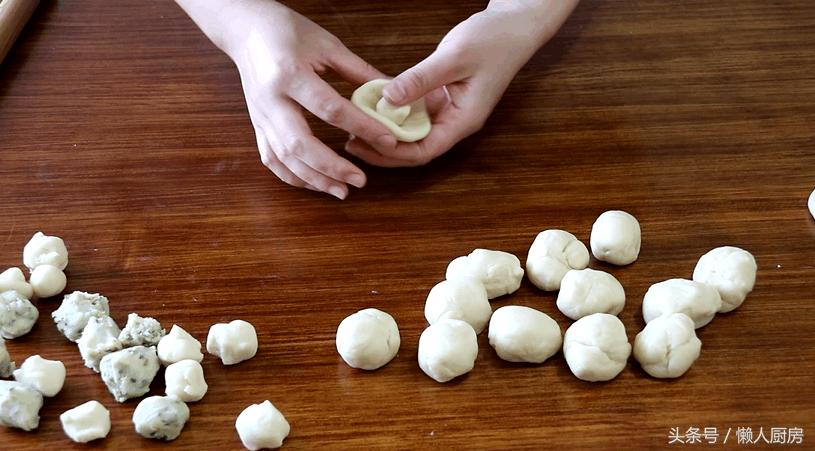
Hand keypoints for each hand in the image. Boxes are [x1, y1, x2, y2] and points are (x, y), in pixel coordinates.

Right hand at [177, 0, 397, 198]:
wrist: (246, 31)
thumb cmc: (288, 32)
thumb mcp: (327, 45)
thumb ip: (358, 71)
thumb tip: (390, 94)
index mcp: (290, 74)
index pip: (330, 109)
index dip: (362, 127)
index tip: (388, 141)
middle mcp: (271, 99)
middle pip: (301, 144)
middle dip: (332, 167)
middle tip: (360, 181)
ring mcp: (260, 116)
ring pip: (284, 158)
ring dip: (314, 179)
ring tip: (342, 191)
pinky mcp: (256, 126)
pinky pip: (272, 159)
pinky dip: (293, 177)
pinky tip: (314, 185)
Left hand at [345, 0, 578, 166]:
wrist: (514, 25)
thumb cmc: (494, 41)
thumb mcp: (454, 57)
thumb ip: (419, 80)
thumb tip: (386, 100)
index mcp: (463, 120)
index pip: (424, 151)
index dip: (392, 153)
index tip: (364, 143)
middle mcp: (455, 121)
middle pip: (415, 148)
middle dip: (383, 149)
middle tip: (350, 141)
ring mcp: (448, 110)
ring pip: (412, 132)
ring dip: (385, 132)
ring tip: (355, 126)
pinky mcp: (441, 97)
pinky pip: (414, 112)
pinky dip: (393, 112)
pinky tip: (373, 105)